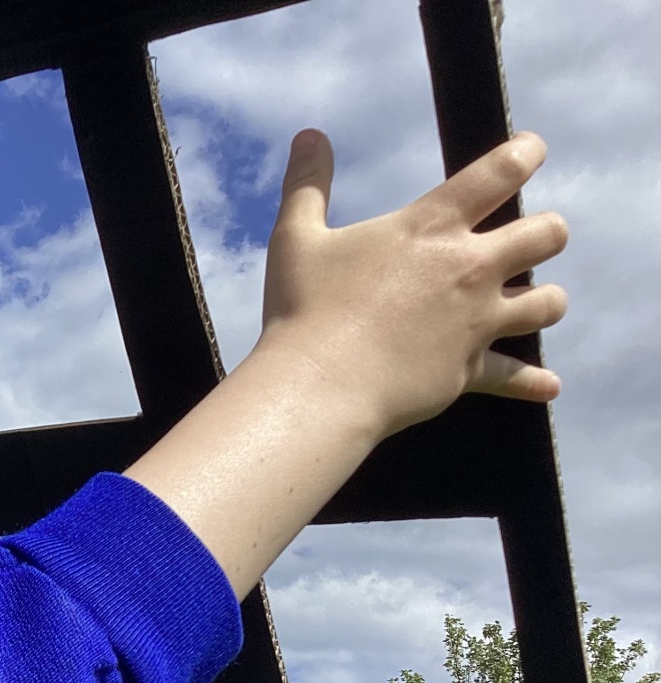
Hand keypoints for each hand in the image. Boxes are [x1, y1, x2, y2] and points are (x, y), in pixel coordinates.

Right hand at [126, 129, 569, 598]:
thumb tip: (309, 136)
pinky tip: (548, 383)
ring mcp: (475, 322)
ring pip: (547, 302)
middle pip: (546, 235)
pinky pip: (515, 375)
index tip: (531, 149)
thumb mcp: (294, 238)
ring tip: (532, 301)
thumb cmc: (303, 310)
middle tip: (529, 238)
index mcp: (430, 228)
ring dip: (545, 298)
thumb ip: (307, 183)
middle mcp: (469, 269)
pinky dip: (533, 381)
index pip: (500, 172)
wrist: (319, 385)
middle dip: (545, 232)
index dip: (525, 153)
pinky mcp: (468, 369)